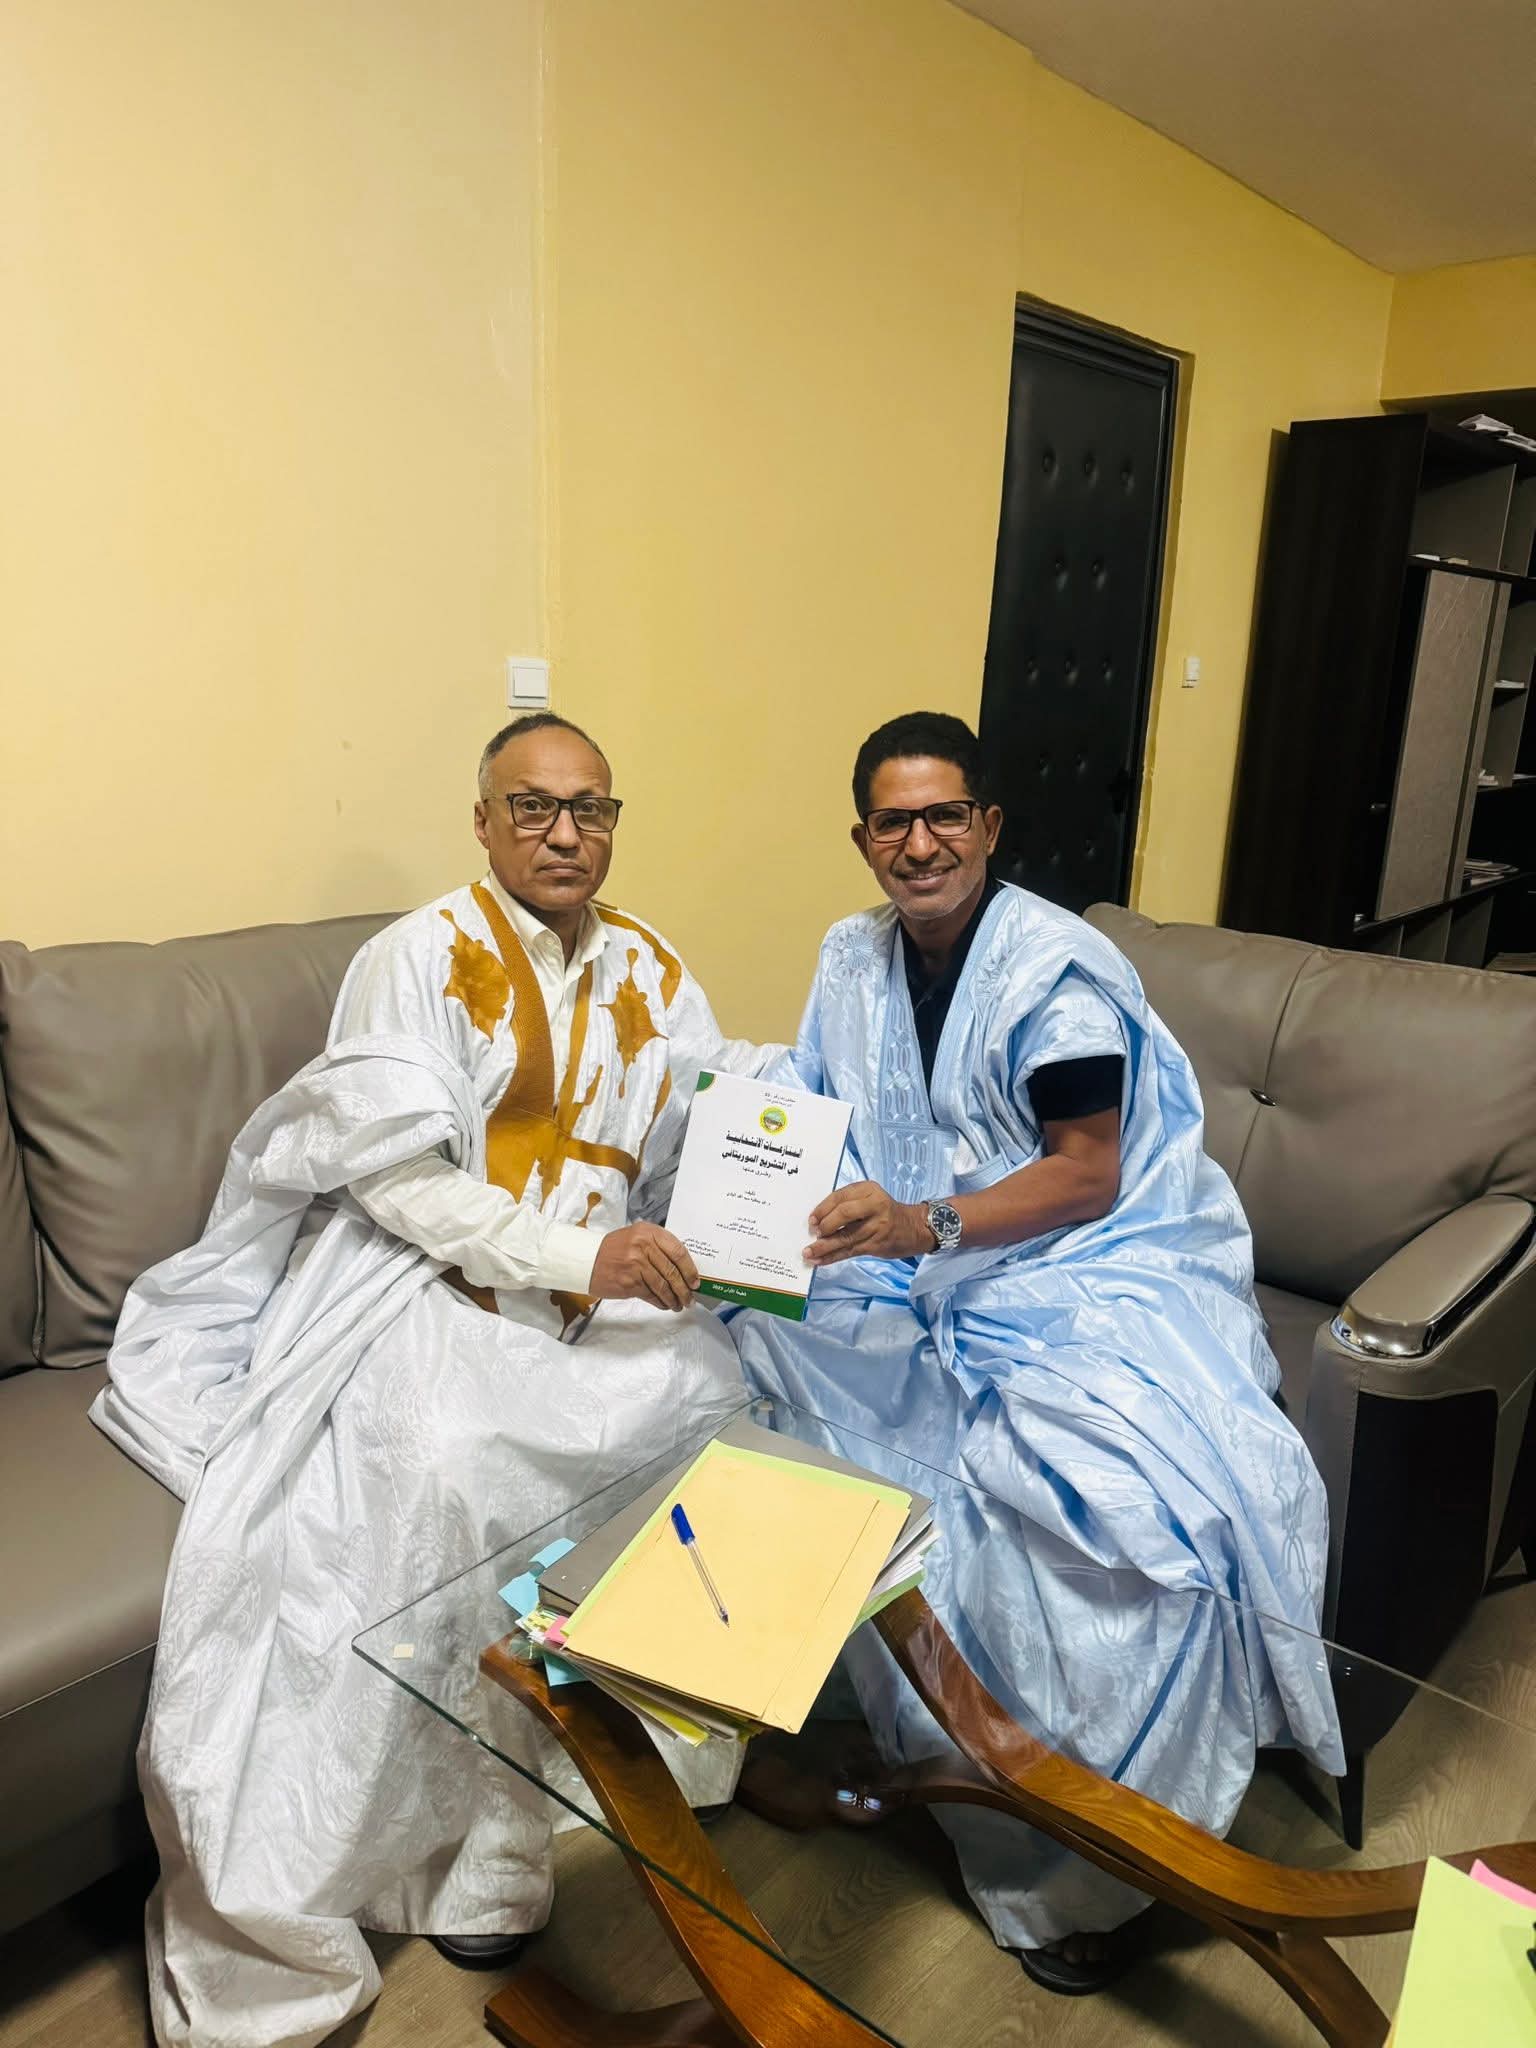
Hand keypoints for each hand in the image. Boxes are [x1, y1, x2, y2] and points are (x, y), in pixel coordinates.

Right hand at [589, 1223, 700, 1310]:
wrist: (587, 1260)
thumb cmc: (614, 1250)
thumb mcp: (637, 1238)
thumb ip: (658, 1247)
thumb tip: (683, 1268)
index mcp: (648, 1232)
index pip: (678, 1250)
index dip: (690, 1268)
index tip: (695, 1280)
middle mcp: (643, 1245)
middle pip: (672, 1271)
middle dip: (684, 1288)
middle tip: (690, 1298)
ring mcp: (636, 1264)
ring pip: (663, 1285)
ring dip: (674, 1298)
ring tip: (679, 1305)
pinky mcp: (629, 1282)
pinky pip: (651, 1294)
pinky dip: (660, 1302)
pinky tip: (664, 1305)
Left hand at [805, 1181, 931, 1266]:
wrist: (914, 1228)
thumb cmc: (885, 1212)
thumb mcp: (869, 1199)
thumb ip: (847, 1204)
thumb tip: (818, 1221)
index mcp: (869, 1190)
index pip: (840, 1196)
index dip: (822, 1209)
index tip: (811, 1220)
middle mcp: (875, 1205)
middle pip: (844, 1214)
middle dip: (825, 1225)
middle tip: (814, 1234)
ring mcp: (878, 1225)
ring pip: (846, 1236)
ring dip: (824, 1247)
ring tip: (808, 1253)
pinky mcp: (877, 1244)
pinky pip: (850, 1250)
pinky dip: (833, 1257)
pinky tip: (820, 1261)